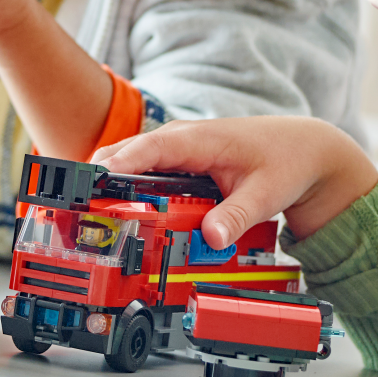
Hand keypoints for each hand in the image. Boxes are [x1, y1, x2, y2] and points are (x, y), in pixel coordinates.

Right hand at [96, 114, 377, 247]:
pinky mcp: (176, 161)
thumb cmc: (284, 161)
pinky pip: (141, 172)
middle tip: (74, 211)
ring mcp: (175, 149)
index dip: (118, 165)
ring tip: (82, 216)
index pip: (148, 148)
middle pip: (124, 154)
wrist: (303, 147)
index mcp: (197, 139)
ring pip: (127, 163)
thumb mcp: (265, 193)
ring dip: (106, 185)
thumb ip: (236, 216)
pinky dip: (124, 189)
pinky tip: (113, 213)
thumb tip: (212, 238)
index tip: (94, 185)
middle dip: (96, 178)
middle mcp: (180, 139)